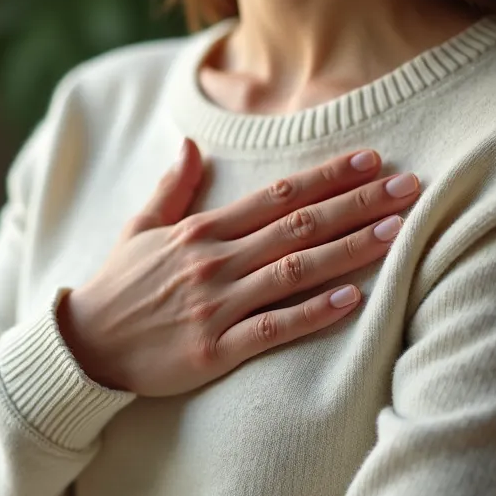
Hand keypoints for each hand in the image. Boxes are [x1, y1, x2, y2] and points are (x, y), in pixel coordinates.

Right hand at [58, 139, 418, 396]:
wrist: (84, 347)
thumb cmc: (117, 287)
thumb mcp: (138, 229)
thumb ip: (172, 188)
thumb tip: (194, 145)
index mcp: (200, 231)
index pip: (277, 195)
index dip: (328, 176)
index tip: (373, 160)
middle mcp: (213, 262)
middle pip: (298, 226)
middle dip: (357, 204)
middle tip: (411, 188)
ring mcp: (215, 306)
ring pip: (293, 272)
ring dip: (348, 250)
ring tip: (396, 233)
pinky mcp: (213, 350)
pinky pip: (272, 329)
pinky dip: (312, 313)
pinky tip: (351, 299)